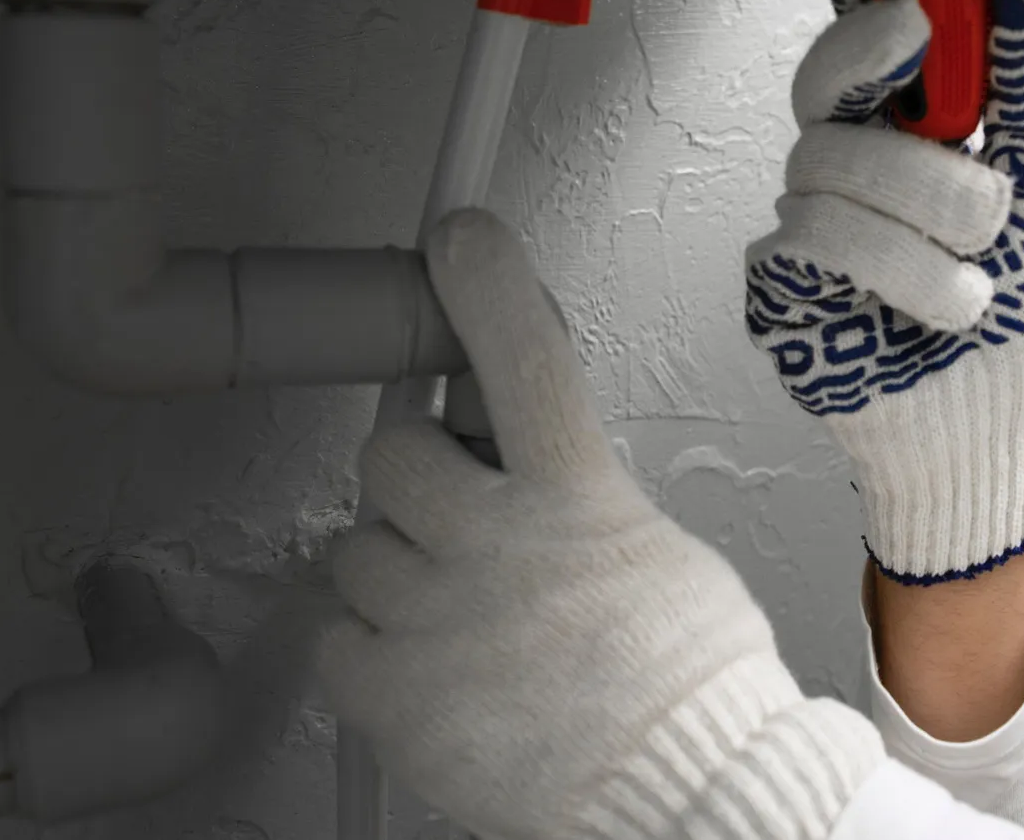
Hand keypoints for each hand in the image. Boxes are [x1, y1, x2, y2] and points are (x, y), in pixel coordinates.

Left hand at [320, 209, 883, 839]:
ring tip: (455, 613)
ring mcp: (436, 618)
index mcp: (580, 501)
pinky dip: (368, 647)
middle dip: (415, 474)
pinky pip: (334, 636)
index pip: (527, 360)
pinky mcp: (392, 695)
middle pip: (393, 453)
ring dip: (394, 568)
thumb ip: (585, 503)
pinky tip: (428, 664)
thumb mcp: (658, 554)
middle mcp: (499, 546)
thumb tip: (541, 483)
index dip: (488, 286)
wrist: (684, 796)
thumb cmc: (690, 688)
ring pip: (355, 547)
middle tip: (452, 512)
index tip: (460, 238)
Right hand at [745, 0, 1023, 583]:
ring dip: (930, 208)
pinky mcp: (783, 284)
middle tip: (916, 34)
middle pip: (827, 70)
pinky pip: (817, 236)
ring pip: (831, 158)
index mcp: (917, 121)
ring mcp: (812, 218)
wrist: (1004, 431)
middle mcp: (856, 159)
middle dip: (876, 51)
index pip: (870, 21)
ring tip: (979, 261)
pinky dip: (903, 271)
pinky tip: (942, 305)